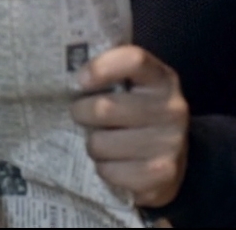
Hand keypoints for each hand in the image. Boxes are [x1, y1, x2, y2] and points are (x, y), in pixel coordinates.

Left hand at [70, 45, 189, 207]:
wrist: (170, 157)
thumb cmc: (136, 113)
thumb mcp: (130, 85)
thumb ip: (107, 71)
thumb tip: (63, 68)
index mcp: (161, 79)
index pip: (134, 60)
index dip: (101, 68)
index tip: (81, 80)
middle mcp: (172, 109)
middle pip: (103, 108)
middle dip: (81, 113)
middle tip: (83, 115)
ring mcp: (172, 143)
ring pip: (100, 143)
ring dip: (93, 145)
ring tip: (104, 141)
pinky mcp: (163, 175)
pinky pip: (109, 171)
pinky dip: (104, 169)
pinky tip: (116, 163)